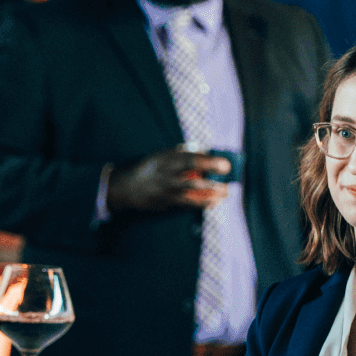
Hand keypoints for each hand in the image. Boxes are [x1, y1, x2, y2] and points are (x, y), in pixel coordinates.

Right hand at [106, 148, 230, 212]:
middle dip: (212, 184)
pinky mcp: (165, 203)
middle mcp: (165, 177)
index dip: (209, 162)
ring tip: (224, 194)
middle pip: (192, 181)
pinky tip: (213, 203)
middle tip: (228, 184)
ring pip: (191, 197)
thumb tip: (206, 151)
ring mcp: (165, 192)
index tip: (225, 164)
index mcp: (165, 161)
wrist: (127, 187)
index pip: (190, 160)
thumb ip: (182, 152)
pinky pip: (186, 205)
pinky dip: (201, 204)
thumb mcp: (162, 155)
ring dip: (210, 197)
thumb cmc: (150, 167)